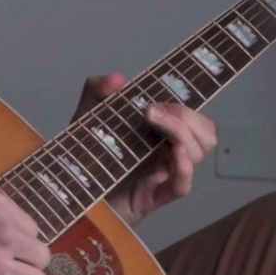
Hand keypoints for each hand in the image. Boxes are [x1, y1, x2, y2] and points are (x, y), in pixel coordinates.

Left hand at [73, 74, 216, 224]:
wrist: (71, 191)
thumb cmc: (86, 154)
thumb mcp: (87, 115)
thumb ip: (97, 90)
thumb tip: (119, 78)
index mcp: (161, 132)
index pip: (194, 117)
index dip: (188, 105)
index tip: (161, 94)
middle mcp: (169, 151)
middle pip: (205, 133)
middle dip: (186, 116)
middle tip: (152, 111)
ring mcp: (165, 174)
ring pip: (198, 153)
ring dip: (182, 132)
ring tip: (154, 120)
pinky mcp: (156, 196)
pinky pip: (183, 184)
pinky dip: (184, 167)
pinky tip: (176, 152)